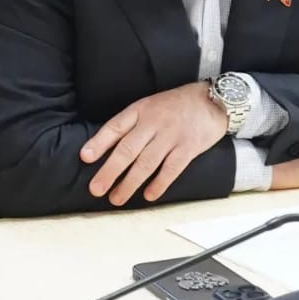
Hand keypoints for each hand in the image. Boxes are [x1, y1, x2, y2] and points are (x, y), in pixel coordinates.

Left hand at [80, 82, 228, 206]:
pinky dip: (159, 184)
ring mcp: (171, 135)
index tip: (85, 157)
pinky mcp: (189, 147)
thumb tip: (106, 149)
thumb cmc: (176, 106)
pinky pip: (171, 169)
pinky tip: (148, 195)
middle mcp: (154, 122)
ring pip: (146, 163)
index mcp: (141, 110)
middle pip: (127, 149)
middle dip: (110, 171)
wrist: (213, 101)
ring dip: (129, 183)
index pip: (115, 126)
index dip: (99, 142)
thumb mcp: (150, 106)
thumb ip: (131, 124)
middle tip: (96, 188)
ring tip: (116, 198)